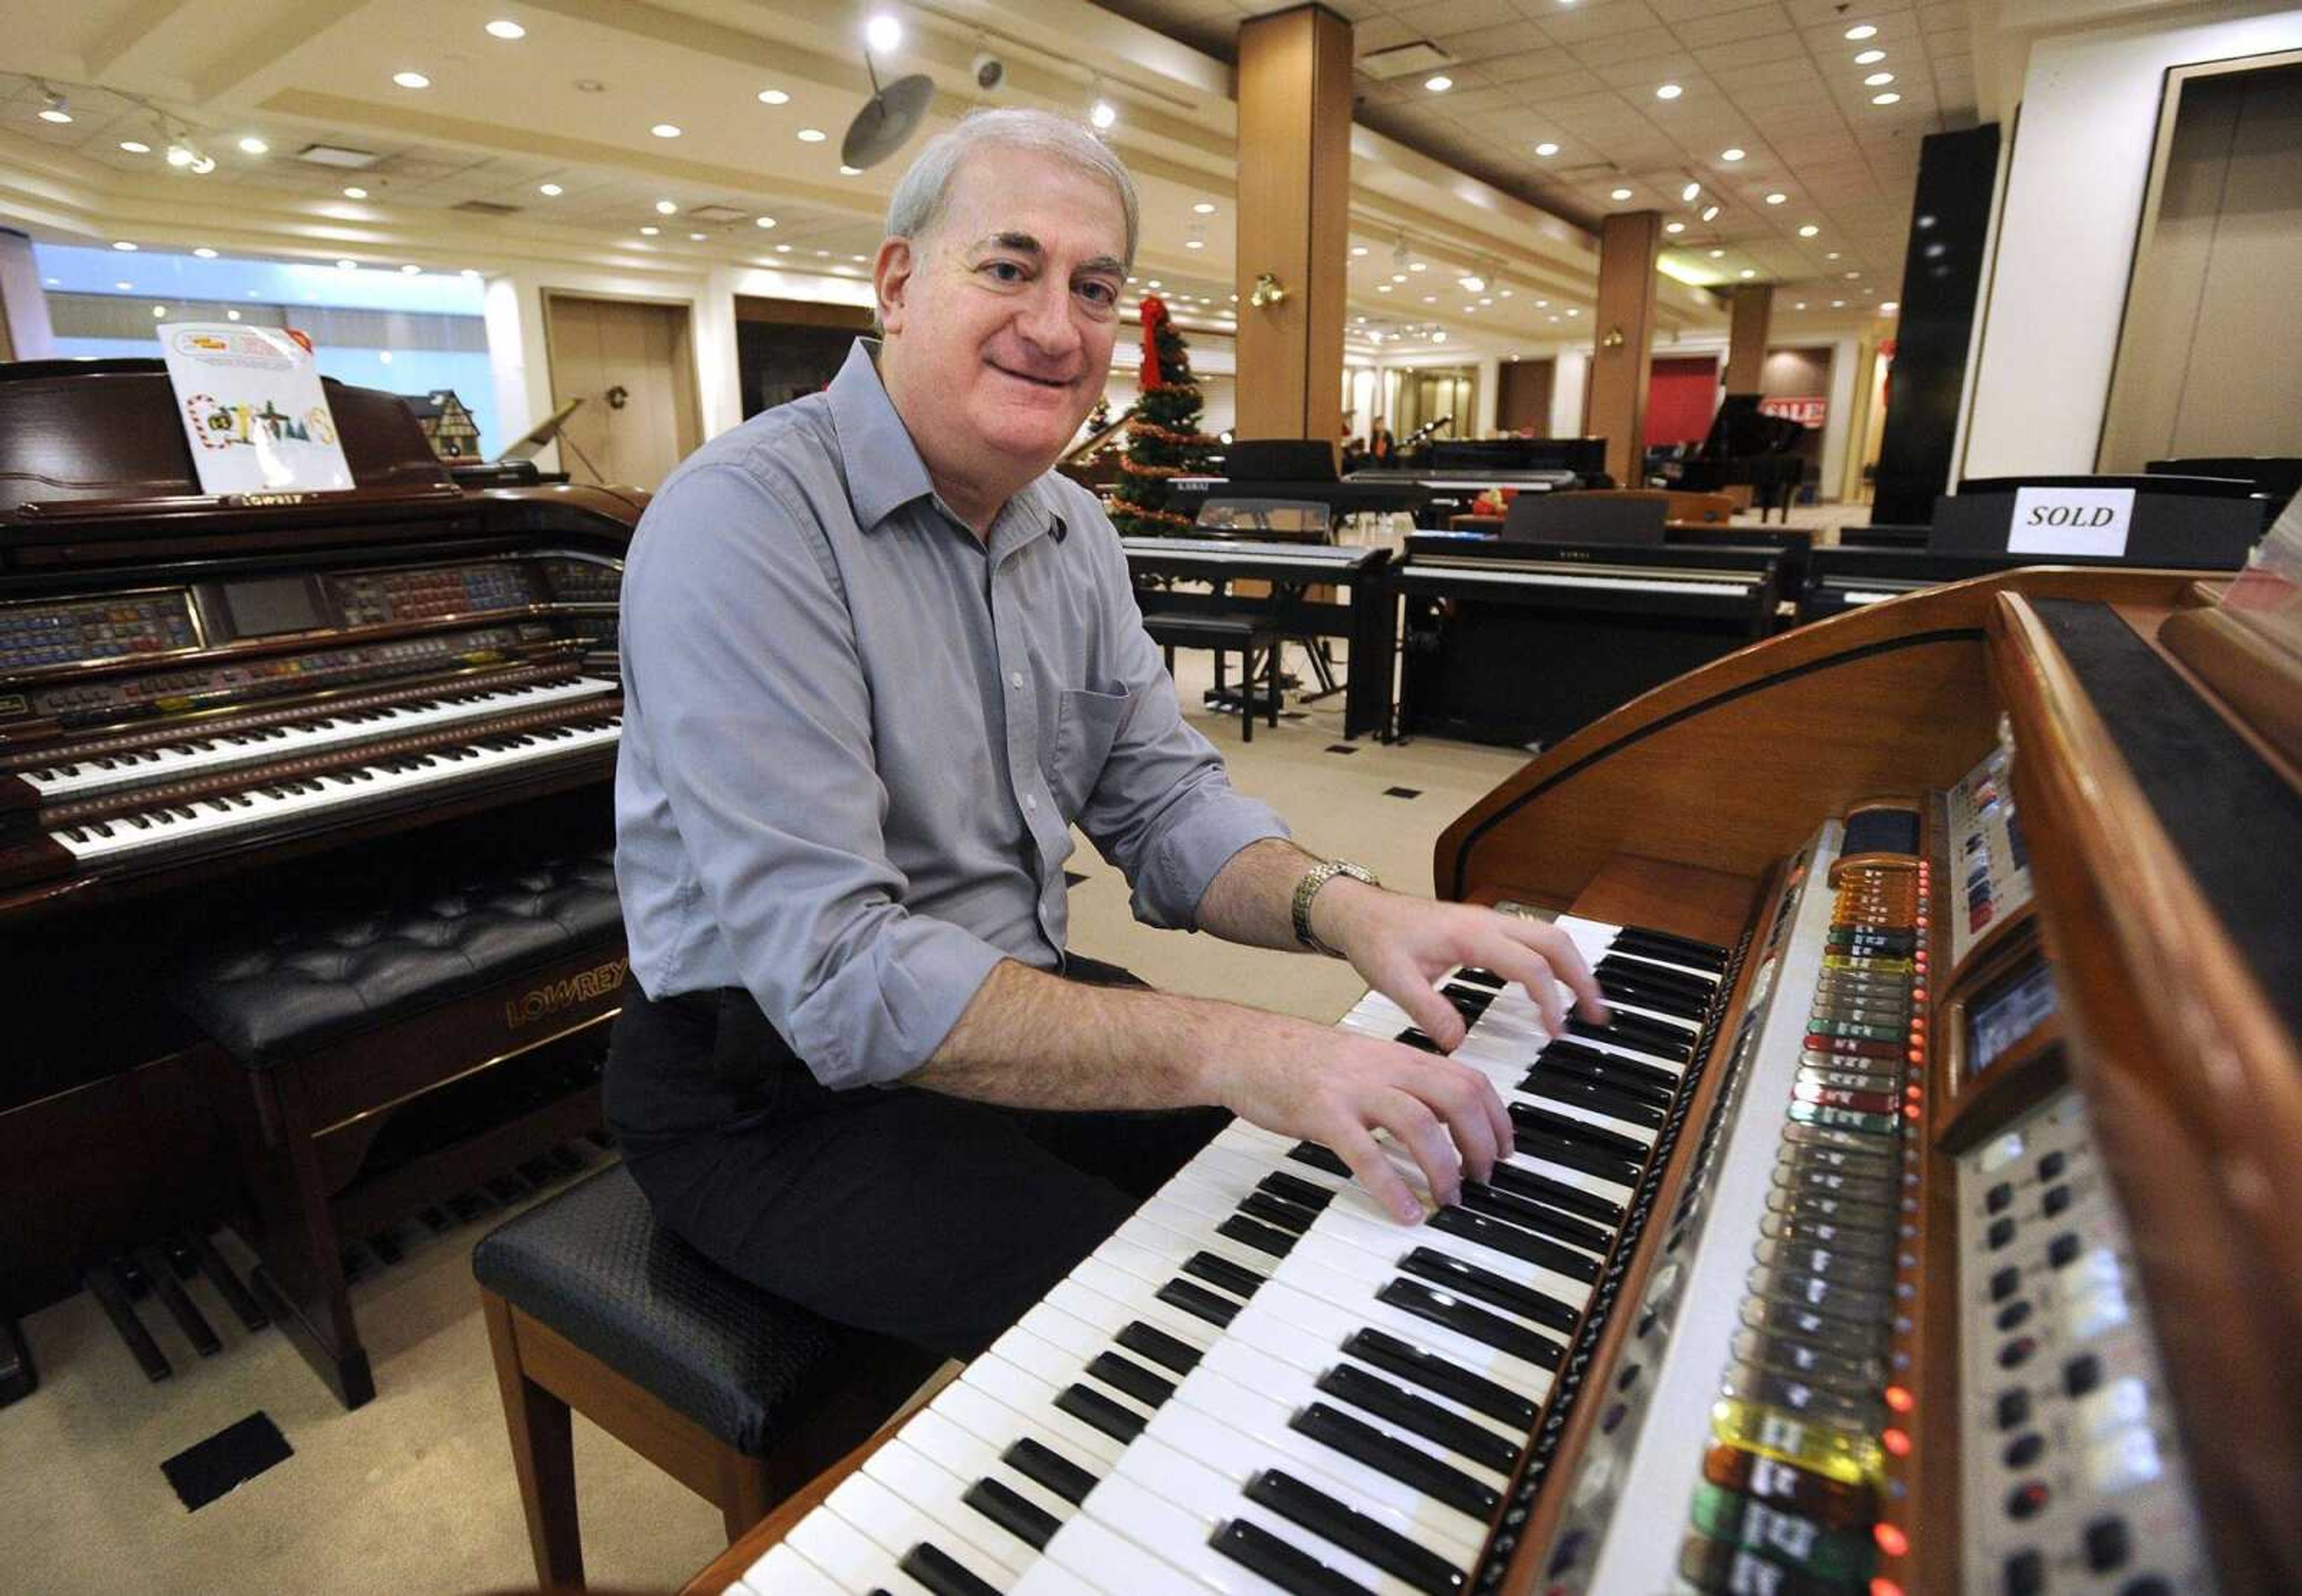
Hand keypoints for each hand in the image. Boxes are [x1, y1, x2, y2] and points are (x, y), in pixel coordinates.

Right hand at [1214, 1017, 1512, 1222]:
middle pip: (1456, 1097)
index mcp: (1398, 1056)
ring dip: (1443, 1167)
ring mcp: (1354, 1090)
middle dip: (1480, 1143)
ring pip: (1419, 1124)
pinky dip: (1392, 1187)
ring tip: (1447, 1198)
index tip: (1504, 1150)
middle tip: (1481, 1179)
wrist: (1243, 1049)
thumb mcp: (1363, 1062)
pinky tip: (1404, 1211)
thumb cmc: (1299, 1059)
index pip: (1469, 1078)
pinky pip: (1366, 1154)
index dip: (1497, 1118)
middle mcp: (1383, 1068)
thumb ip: (1402, 1082)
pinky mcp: (1323, 1114)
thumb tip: (1441, 1116)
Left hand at [1314, 882, 1608, 1046]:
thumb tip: (1459, 1042)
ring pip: (1549, 937)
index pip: (1529, 964)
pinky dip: (1554, 962)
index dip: (1550, 999)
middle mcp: (1487, 922)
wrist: (1357, 912)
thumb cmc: (1374, 940)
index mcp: (1470, 935)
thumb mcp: (1391, 980)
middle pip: (1554, 942)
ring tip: (1588, 1005)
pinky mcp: (1485, 929)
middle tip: (1597, 1016)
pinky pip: (1533, 939)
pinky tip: (1556, 987)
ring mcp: (1488, 922)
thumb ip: (1426, 1010)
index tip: (1557, 1031)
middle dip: (1582, 978)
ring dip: (1573, 968)